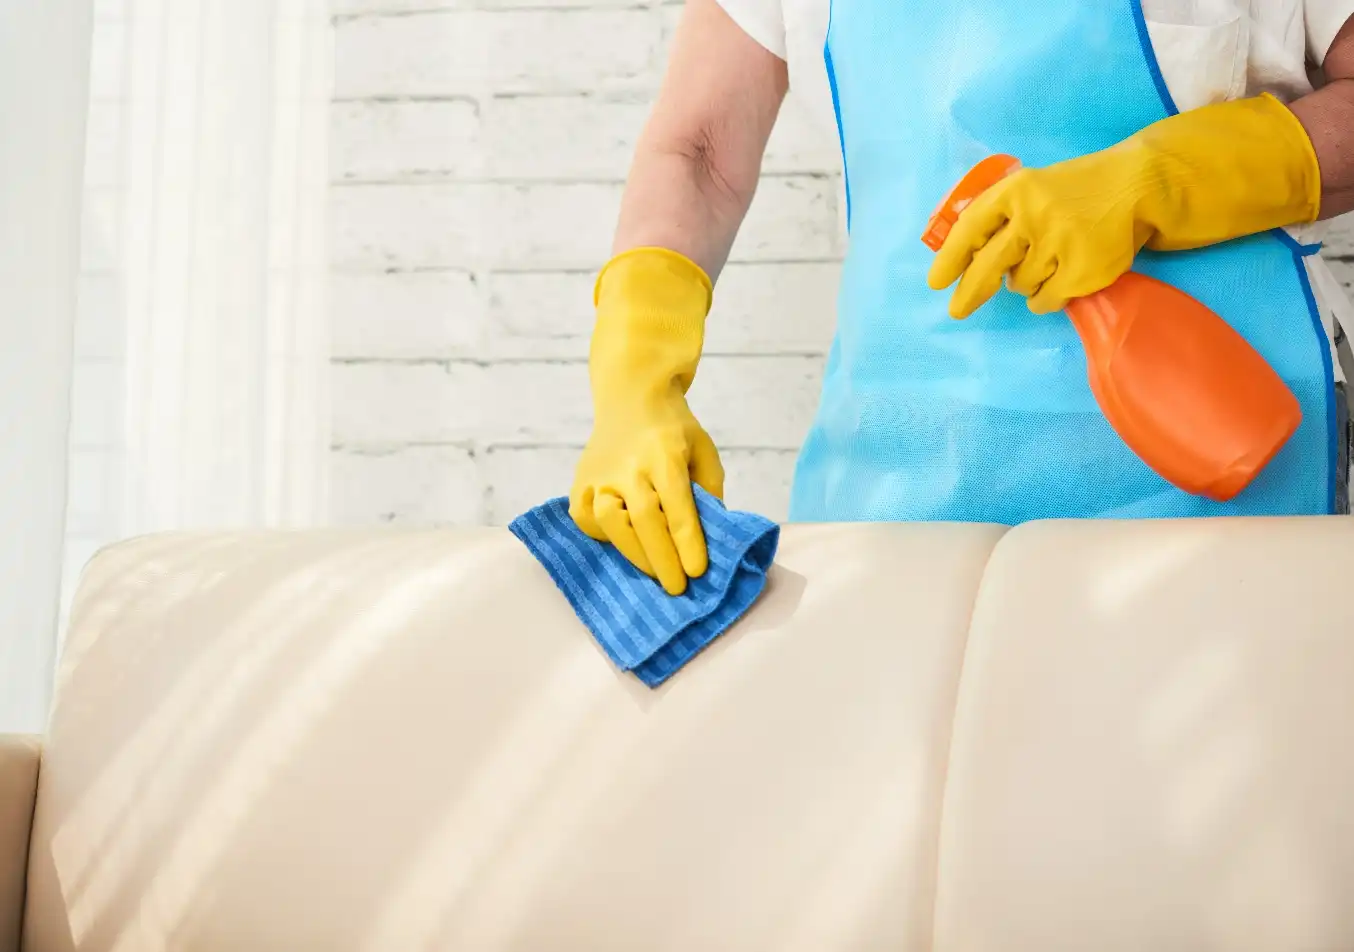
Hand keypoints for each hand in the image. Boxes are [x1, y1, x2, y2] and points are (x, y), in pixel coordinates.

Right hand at [569, 247, 721, 594]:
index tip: (697, 572)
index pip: (677, 505)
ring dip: (632, 553)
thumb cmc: (675, 429)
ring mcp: (600, 472)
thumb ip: (709, 489)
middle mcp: (629, 464)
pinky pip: (585, 518)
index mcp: (665, 453)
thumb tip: (709, 536)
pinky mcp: (580, 481)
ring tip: (653, 573)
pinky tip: (622, 546)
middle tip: (677, 588)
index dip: (687, 542)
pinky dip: (602, 537)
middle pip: (643, 518)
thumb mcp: (703, 450)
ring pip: (609, 521)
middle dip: (662, 558)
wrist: (630, 396)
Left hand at [928, 94, 1320, 318]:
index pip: (970, 227)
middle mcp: (1033, 215)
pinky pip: (1044, 300)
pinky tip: (1061, 279)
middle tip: (958, 311)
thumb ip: (1001, 216)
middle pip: (988, 266)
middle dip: (971, 292)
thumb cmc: (1075, 192)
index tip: (936, 283)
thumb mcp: (1033, 188)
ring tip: (1048, 261)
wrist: (1138, 186)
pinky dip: (1046, 297)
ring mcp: (1059, 243)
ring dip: (1025, 282)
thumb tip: (961, 259)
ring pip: (1020, 285)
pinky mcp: (1082, 270)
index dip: (950, 258)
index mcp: (1015, 190)